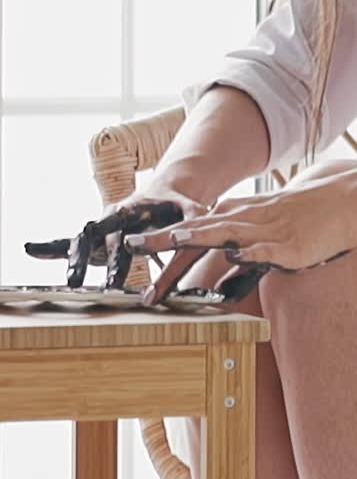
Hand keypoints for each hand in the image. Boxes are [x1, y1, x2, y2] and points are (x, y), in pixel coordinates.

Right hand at [24, 187, 208, 289]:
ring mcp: (102, 228)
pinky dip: (50, 245)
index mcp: (133, 208)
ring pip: (80, 241)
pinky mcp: (97, 240)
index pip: (120, 226)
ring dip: (69, 258)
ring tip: (67, 280)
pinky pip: (70, 242)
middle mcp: (112, 218)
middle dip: (87, 259)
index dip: (118, 248)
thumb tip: (203, 227)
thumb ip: (194, 218)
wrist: (164, 195)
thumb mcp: (190, 208)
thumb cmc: (177, 206)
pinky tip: (31, 247)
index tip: (118, 267)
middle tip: (83, 283)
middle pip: (94, 236)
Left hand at [129, 170, 356, 302]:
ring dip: (196, 238)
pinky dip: (247, 253)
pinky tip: (232, 256)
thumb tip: (224, 260)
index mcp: (239, 214)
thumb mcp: (269, 223)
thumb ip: (245, 240)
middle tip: (133, 248)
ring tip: (170, 243)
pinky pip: (265, 249)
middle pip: (198, 230)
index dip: (162, 240)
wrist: (346, 198)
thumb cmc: (308, 214)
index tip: (133, 249)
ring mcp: (268, 230)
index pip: (193, 227)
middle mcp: (247, 219)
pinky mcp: (290, 244)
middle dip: (164, 243)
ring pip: (225, 233)